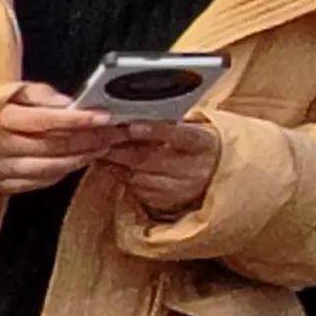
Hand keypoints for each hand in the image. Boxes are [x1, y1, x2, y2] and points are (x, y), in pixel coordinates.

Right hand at [0, 85, 121, 197]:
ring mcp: (0, 169)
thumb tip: (66, 101)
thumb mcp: (2, 91)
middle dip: (90, 139)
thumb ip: (36, 93)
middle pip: (55, 146)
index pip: (47, 120)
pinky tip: (76, 163)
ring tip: (101, 147)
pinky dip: (62, 173)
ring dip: (81, 158)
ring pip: (50, 168)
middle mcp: (0, 147)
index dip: (79, 119)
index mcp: (0, 119)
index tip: (104, 116)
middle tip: (114, 133)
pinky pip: (38, 182)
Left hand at [92, 112, 222, 217]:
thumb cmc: (196, 147)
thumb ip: (168, 124)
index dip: (156, 131)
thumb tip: (135, 112)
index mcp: (203, 144)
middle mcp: (194, 169)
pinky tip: (113, 165)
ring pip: (139, 175)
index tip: (132, 125)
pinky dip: (121, 175)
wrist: (215, 176)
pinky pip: (136, 189)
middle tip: (100, 136)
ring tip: (101, 149)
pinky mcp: (166, 203)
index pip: (181, 136)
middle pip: (151, 158)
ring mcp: (180, 189)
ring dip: (116, 162)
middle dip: (121, 147)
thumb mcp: (191, 131)